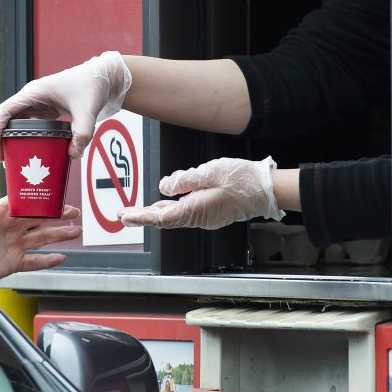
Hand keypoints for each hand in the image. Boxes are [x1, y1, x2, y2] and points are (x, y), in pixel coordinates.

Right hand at [0, 51, 131, 161]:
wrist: (104, 78)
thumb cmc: (92, 85)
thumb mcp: (88, 109)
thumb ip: (82, 132)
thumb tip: (72, 155)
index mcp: (34, 93)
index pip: (6, 111)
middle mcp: (32, 98)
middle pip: (7, 120)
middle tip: (0, 161)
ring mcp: (39, 105)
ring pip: (17, 125)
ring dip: (10, 141)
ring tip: (10, 161)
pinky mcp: (47, 113)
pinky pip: (30, 128)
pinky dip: (26, 140)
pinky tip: (29, 154)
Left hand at [0, 191, 81, 285]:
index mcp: (1, 215)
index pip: (26, 205)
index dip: (41, 201)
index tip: (57, 196)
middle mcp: (10, 229)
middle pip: (39, 220)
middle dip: (57, 216)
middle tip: (74, 212)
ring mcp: (13, 246)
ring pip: (41, 239)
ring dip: (58, 236)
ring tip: (75, 232)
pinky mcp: (13, 263)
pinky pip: (34, 262)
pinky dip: (47, 261)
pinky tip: (61, 257)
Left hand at [117, 157, 284, 229]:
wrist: (267, 190)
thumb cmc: (242, 179)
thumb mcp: (209, 171)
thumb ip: (184, 179)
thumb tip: (164, 187)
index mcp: (195, 209)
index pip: (161, 217)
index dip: (141, 217)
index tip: (125, 217)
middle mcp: (199, 218)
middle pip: (165, 220)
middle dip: (143, 217)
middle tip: (123, 215)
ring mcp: (206, 218)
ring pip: (175, 217)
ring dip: (156, 214)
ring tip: (138, 211)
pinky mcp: (212, 214)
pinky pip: (186, 213)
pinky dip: (172, 210)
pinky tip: (165, 204)